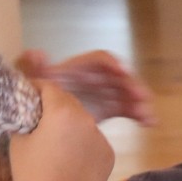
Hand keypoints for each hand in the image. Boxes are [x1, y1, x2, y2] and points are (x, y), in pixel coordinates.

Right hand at [9, 82, 113, 180]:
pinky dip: (83, 145)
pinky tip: (71, 161)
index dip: (36, 89)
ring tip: (56, 144)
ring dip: (71, 126)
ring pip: (83, 123)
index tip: (27, 95)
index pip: (50, 88)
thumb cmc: (32, 176)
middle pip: (69, 103)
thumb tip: (26, 114)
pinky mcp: (110, 155)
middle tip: (39, 118)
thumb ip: (25, 120)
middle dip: (54, 106)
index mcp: (63, 112)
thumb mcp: (19, 142)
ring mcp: (102, 138)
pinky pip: (94, 142)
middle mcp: (88, 120)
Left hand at [15, 49, 154, 125]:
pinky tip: (149, 122)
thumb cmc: (35, 101)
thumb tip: (36, 52)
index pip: (100, 61)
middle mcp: (94, 79)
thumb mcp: (32, 85)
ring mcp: (103, 95)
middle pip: (119, 77)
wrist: (36, 128)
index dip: (112, 64)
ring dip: (140, 102)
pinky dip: (139, 114)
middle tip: (143, 98)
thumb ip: (32, 69)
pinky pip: (127, 109)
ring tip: (148, 116)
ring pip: (127, 94)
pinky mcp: (109, 109)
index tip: (123, 73)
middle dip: (133, 85)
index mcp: (79, 70)